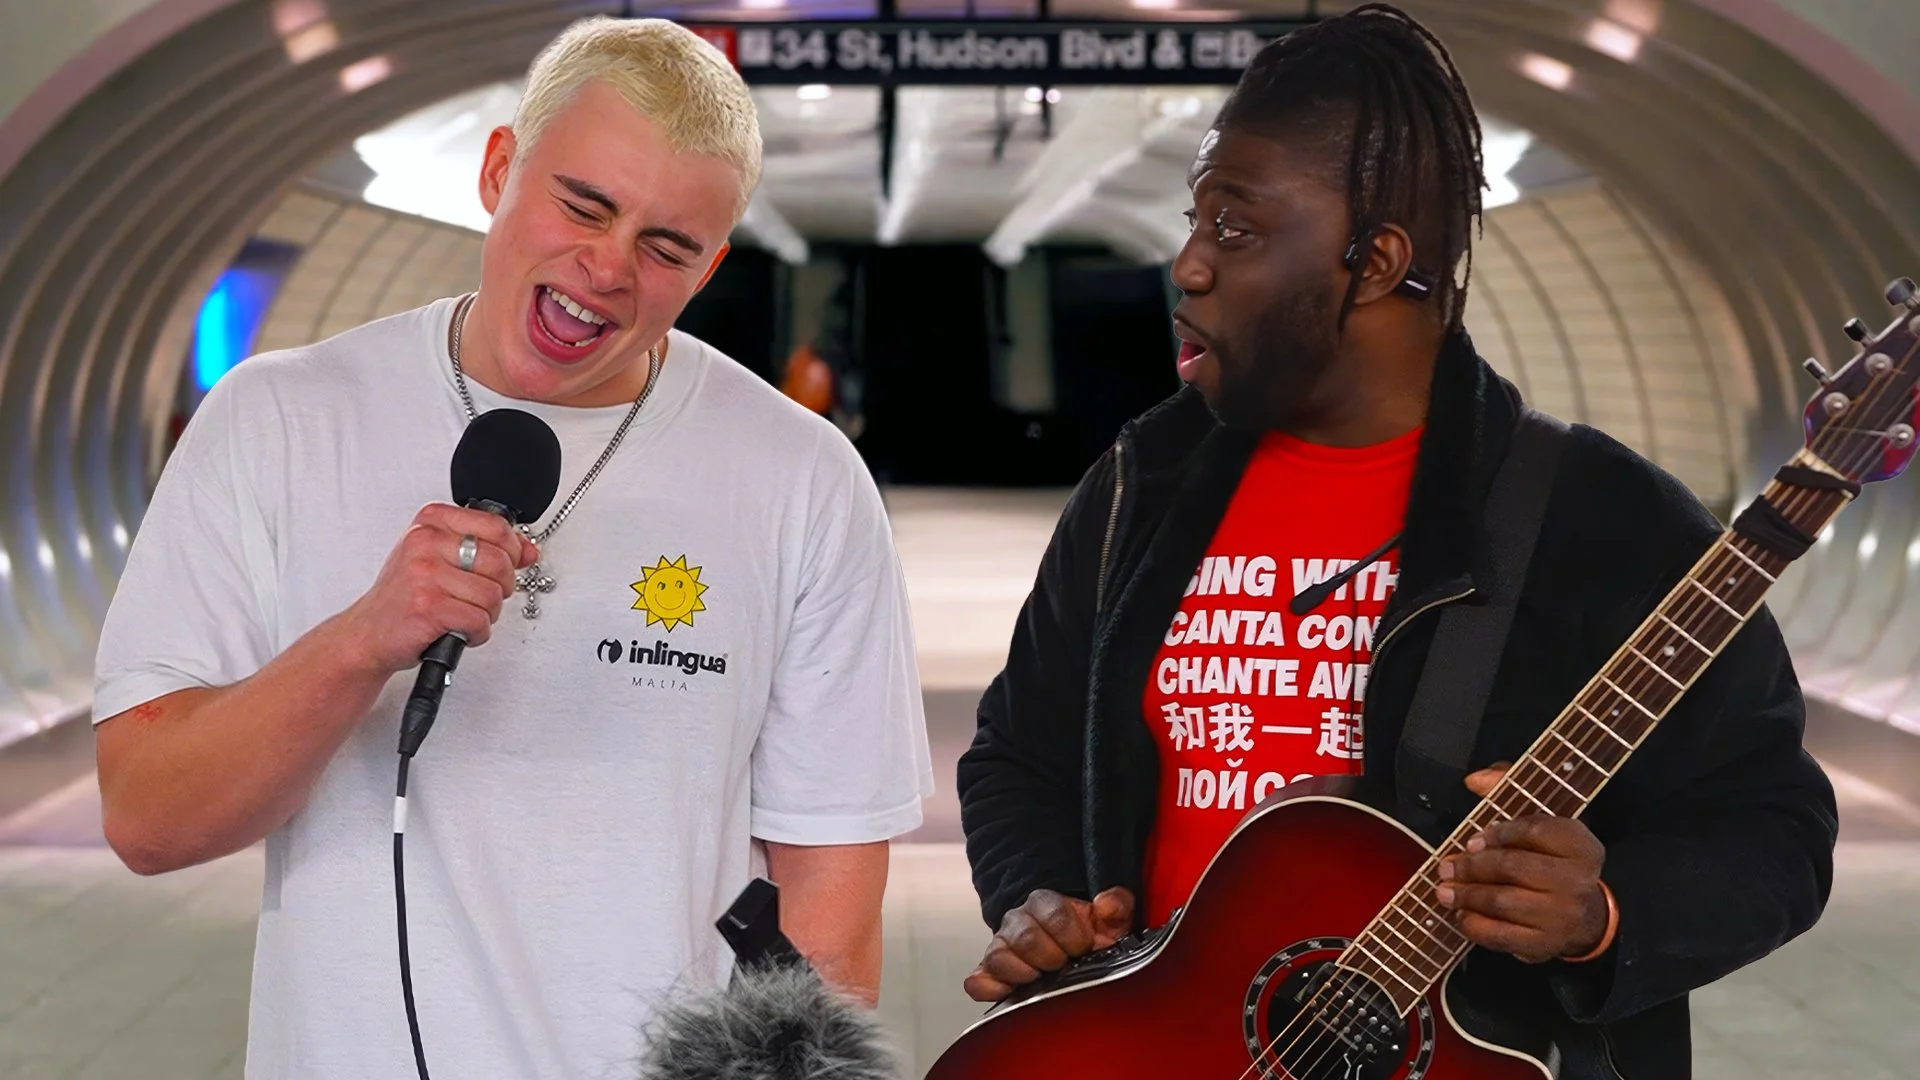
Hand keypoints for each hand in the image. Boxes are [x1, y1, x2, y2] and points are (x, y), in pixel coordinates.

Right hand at [338, 504, 539, 673]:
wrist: (368, 632)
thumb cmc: (405, 596)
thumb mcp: (442, 559)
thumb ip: (486, 548)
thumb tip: (528, 551)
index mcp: (431, 522)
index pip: (496, 526)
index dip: (512, 551)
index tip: (505, 566)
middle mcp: (425, 542)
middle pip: (500, 561)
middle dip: (501, 588)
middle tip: (479, 598)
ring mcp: (426, 574)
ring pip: (493, 594)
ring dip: (486, 615)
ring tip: (462, 615)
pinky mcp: (429, 606)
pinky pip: (479, 620)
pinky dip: (476, 633)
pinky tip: (457, 630)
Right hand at [963, 887, 1134, 1001]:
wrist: (1065, 950)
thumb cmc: (1085, 936)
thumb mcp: (1108, 922)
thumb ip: (1117, 906)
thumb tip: (1106, 904)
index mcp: (1044, 904)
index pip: (1052, 913)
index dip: (1073, 935)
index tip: (1084, 947)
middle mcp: (1017, 921)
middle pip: (1025, 936)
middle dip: (1051, 957)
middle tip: (1065, 964)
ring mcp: (1000, 946)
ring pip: (999, 956)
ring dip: (1024, 973)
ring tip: (1042, 978)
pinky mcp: (988, 973)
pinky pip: (976, 981)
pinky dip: (990, 989)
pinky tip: (1009, 993)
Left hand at [1435, 763, 1610, 963]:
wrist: (1583, 915)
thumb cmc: (1551, 860)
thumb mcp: (1540, 821)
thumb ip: (1506, 788)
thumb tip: (1474, 779)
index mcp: (1580, 844)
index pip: (1535, 831)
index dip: (1498, 833)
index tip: (1472, 840)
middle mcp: (1578, 880)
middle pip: (1514, 867)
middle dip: (1473, 866)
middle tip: (1446, 866)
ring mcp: (1563, 916)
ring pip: (1504, 902)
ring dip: (1467, 895)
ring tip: (1445, 890)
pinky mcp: (1546, 944)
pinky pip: (1502, 935)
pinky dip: (1475, 925)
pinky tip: (1462, 915)